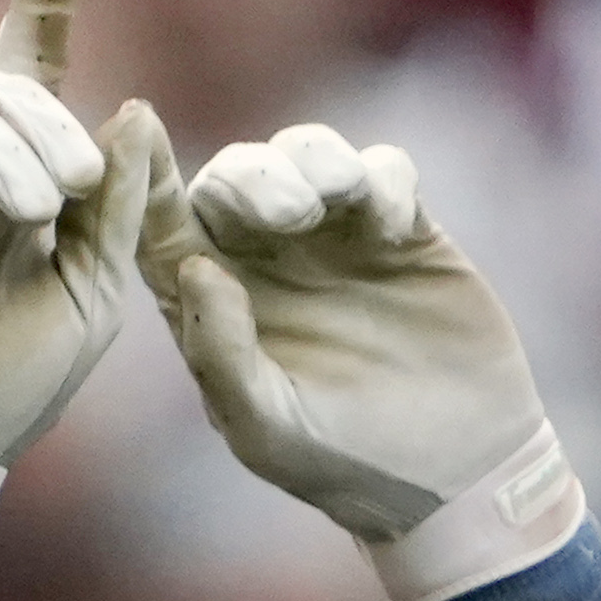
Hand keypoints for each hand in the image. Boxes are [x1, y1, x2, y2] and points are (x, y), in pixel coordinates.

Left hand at [144, 119, 568, 572]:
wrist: (460, 475)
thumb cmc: (348, 464)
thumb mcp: (270, 428)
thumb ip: (222, 354)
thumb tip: (195, 266)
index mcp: (216, 305)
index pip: (163, 225)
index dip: (144, 171)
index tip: (140, 125)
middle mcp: (269, 261)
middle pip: (236, 176)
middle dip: (254, 176)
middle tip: (290, 214)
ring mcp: (338, 240)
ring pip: (307, 153)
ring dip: (315, 161)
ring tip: (337, 201)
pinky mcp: (404, 231)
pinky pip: (385, 169)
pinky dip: (384, 181)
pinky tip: (394, 230)